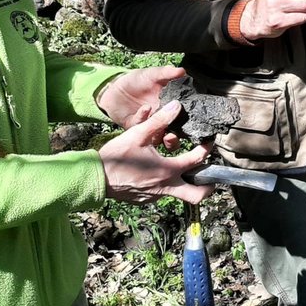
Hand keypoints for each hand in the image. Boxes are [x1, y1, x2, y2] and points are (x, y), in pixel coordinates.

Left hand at [97, 65, 186, 150]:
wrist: (115, 87)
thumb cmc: (137, 81)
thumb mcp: (153, 75)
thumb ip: (168, 73)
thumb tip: (183, 71)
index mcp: (169, 108)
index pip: (182, 121)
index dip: (187, 126)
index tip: (192, 125)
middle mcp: (160, 119)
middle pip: (171, 136)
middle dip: (173, 140)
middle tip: (172, 136)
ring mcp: (147, 124)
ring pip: (156, 137)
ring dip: (159, 135)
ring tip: (162, 126)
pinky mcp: (134, 126)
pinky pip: (140, 126)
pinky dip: (143, 118)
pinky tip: (146, 108)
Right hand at [98, 101, 213, 204]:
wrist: (94, 177)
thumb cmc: (115, 156)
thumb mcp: (137, 134)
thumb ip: (158, 121)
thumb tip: (176, 106)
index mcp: (167, 170)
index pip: (197, 160)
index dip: (206, 149)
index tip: (208, 142)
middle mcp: (165, 187)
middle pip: (197, 195)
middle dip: (208, 188)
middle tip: (211, 178)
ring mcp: (155, 196)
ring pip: (179, 193)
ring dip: (184, 182)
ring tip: (182, 168)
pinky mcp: (145, 200)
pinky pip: (162, 193)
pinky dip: (166, 183)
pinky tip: (158, 172)